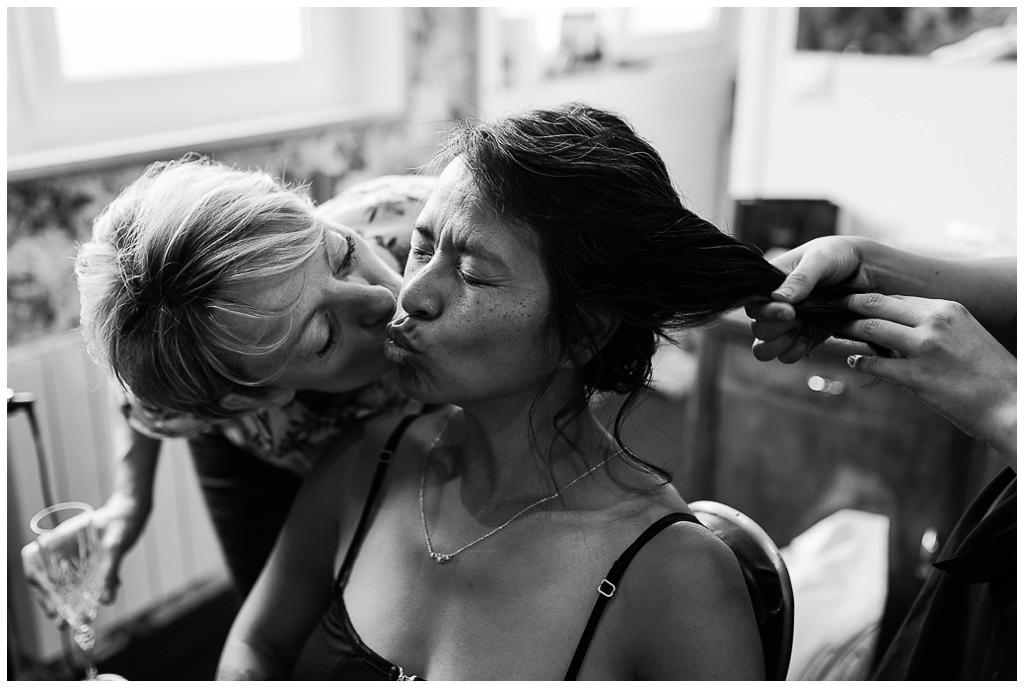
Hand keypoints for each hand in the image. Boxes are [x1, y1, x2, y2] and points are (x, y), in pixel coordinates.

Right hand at [22, 491, 151, 622]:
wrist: (131, 513)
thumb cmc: (120, 522)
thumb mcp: (115, 545)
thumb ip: (110, 571)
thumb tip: (106, 600)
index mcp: (55, 542)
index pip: (36, 570)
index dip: (41, 591)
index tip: (53, 608)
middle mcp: (59, 552)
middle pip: (48, 583)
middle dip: (56, 604)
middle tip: (65, 623)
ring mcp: (71, 559)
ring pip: (63, 586)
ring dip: (72, 604)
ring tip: (82, 620)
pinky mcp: (85, 566)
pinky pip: (81, 584)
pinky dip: (90, 594)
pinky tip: (106, 597)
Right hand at [747, 237, 875, 362]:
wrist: (869, 270)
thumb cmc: (840, 255)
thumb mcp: (821, 258)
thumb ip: (801, 278)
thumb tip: (778, 299)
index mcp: (771, 283)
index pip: (754, 306)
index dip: (766, 313)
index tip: (789, 312)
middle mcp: (775, 304)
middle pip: (758, 329)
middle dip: (775, 329)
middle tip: (797, 318)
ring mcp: (790, 323)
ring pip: (765, 347)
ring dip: (779, 345)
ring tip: (799, 332)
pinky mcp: (805, 336)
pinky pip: (787, 355)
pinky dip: (794, 352)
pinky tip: (809, 339)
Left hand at [841, 293, 1016, 462]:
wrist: (1009, 402)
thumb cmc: (986, 370)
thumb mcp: (963, 332)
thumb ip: (932, 324)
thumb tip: (898, 323)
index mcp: (946, 308)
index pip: (895, 297)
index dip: (868, 299)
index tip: (848, 300)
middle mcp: (934, 322)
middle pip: (876, 305)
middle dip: (848, 305)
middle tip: (827, 307)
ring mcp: (924, 349)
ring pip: (870, 330)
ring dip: (847, 330)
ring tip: (833, 331)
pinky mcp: (916, 377)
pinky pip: (875, 364)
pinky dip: (859, 361)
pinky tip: (853, 361)